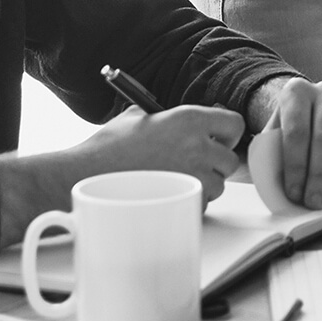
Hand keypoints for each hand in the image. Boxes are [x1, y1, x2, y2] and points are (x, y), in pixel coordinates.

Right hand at [0, 104, 245, 245]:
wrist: (85, 176)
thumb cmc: (109, 148)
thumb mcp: (139, 117)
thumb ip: (168, 116)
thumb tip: (188, 120)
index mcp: (189, 118)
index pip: (235, 124)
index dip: (226, 133)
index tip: (217, 139)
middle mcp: (197, 145)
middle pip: (230, 160)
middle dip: (215, 163)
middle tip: (193, 163)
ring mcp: (194, 176)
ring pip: (219, 185)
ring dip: (204, 185)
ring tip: (175, 179)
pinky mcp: (184, 202)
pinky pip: (201, 204)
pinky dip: (189, 202)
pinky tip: (166, 193)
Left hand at [248, 76, 321, 208]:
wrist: (309, 107)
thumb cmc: (287, 127)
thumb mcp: (274, 135)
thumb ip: (274, 156)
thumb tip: (283, 191)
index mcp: (296, 92)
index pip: (297, 131)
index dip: (295, 165)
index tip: (294, 193)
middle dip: (319, 175)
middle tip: (314, 202)